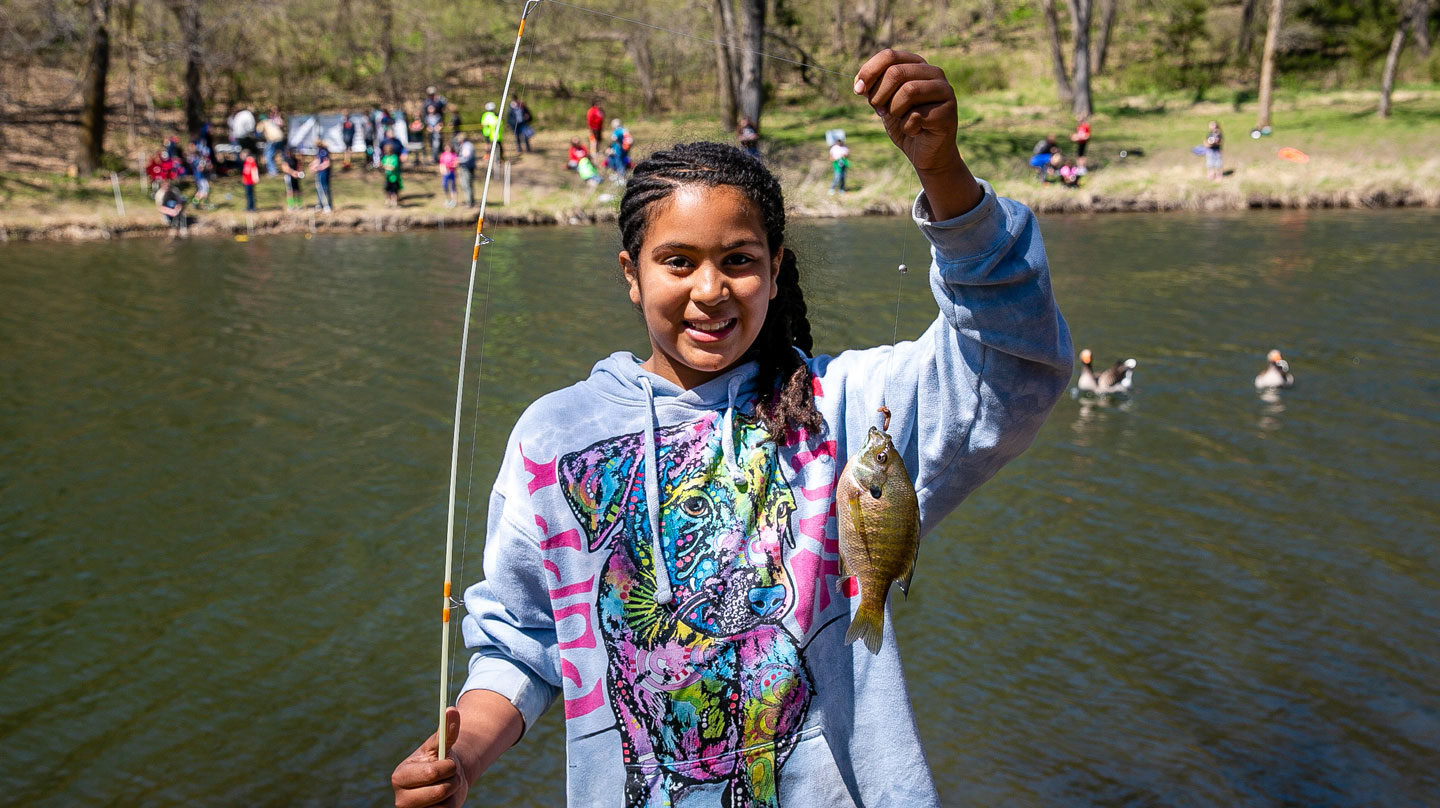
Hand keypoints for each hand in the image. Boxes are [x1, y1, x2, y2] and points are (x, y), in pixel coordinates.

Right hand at [392, 708, 468, 807]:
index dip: (447, 767)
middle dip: (453, 780)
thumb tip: (451, 709)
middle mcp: (401, 798)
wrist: (445, 780)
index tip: (449, 763)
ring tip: (446, 786)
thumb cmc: (439, 761)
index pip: (431, 773)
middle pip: (440, 790)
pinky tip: (444, 800)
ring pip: (444, 804)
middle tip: (449, 776)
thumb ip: (447, 731)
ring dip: (453, 792)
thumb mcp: (441, 746)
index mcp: (400, 776)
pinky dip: (452, 805)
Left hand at [853, 49, 959, 174]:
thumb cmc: (904, 124)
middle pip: (896, 72)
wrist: (925, 152)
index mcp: (917, 65)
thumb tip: (859, 83)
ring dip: (894, 110)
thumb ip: (872, 90)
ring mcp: (945, 90)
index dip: (869, 71)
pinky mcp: (949, 112)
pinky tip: (916, 131)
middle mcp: (934, 72)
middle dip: (879, 95)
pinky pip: (917, 115)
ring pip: (909, 91)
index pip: (889, 56)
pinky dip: (908, 127)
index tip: (858, 90)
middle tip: (880, 111)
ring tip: (900, 120)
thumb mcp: (883, 104)